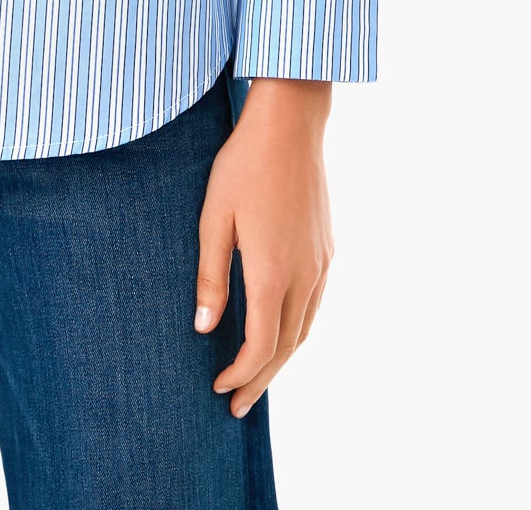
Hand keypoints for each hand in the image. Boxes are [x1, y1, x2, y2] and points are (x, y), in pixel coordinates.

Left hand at [194, 78, 333, 415]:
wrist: (290, 125)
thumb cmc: (243, 166)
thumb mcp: (213, 218)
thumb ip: (210, 276)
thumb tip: (203, 327)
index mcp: (272, 272)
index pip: (260, 345)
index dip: (240, 373)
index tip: (217, 387)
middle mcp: (304, 275)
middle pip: (287, 347)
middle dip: (260, 379)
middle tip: (237, 406)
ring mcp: (322, 263)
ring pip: (305, 329)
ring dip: (281, 358)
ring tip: (256, 377)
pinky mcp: (328, 248)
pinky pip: (314, 304)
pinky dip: (296, 330)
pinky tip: (280, 331)